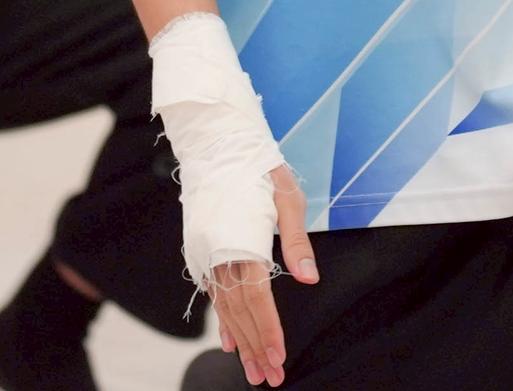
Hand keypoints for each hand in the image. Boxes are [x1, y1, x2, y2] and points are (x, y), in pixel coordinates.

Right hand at [209, 165, 316, 387]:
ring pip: (224, 308)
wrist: (218, 144)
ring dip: (239, 341)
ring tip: (252, 371)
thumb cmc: (260, 168)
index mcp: (242, 242)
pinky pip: (213, 295)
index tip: (278, 357)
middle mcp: (219, 254)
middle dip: (254, 347)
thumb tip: (310, 279)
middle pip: (238, 311)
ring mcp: (206, 255)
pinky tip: (229, 343)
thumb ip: (296, 241)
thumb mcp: (288, 198)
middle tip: (268, 379)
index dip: (267, 330)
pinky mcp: (202, 253)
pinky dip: (223, 321)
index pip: (256, 298)